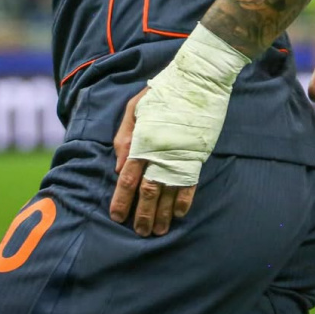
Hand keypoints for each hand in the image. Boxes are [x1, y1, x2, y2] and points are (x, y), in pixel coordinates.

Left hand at [110, 88, 195, 236]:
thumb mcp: (135, 107)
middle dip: (142, 214)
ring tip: (159, 231)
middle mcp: (159, 154)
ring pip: (168, 193)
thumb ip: (124, 136)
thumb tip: (117, 167)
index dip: (121, 200)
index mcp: (141, 143)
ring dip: (162, 214)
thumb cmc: (163, 93)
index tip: (117, 217)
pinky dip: (184, 201)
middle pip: (147, 192)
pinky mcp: (197, 157)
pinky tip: (179, 214)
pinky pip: (189, 185)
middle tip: (140, 232)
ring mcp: (180, 157)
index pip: (127, 179)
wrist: (197, 82)